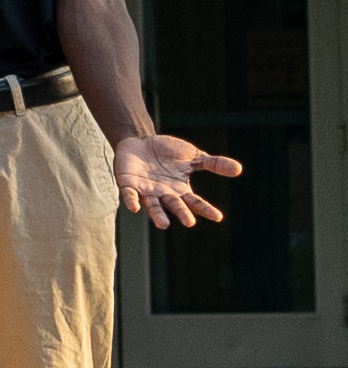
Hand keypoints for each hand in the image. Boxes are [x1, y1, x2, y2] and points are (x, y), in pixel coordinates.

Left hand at [114, 126, 238, 228]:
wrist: (141, 142)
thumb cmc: (168, 153)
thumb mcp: (194, 156)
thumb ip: (213, 163)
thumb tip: (238, 169)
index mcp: (180, 189)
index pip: (195, 201)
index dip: (205, 209)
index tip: (218, 217)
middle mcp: (164, 193)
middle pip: (174, 205)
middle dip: (181, 213)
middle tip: (190, 222)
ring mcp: (146, 190)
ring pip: (152, 205)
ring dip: (157, 215)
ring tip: (163, 225)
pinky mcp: (128, 183)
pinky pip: (129, 194)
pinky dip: (132, 200)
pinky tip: (134, 208)